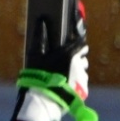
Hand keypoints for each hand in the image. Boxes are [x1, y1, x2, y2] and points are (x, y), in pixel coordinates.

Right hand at [12, 0, 88, 120]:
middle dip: (76, 59)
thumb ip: (40, 37)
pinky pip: (82, 83)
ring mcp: (82, 78)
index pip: (81, 44)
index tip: (75, 44)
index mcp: (69, 54)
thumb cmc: (38, 75)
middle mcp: (79, 65)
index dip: (79, 43)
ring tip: (65, 77)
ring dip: (77, 71)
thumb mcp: (36, 54)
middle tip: (65, 64)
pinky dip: (76, 83)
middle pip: (82, 58)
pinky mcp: (83, 90)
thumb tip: (41, 21)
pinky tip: (66, 86)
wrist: (44, 100)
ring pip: (83, 71)